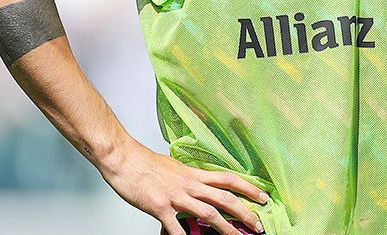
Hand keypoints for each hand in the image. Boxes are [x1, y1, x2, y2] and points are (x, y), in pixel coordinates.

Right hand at [99, 138, 268, 234]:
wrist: (124, 159)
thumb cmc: (145, 163)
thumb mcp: (173, 167)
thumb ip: (187, 179)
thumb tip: (197, 187)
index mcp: (192, 174)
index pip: (227, 179)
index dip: (248, 188)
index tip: (263, 197)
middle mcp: (188, 184)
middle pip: (224, 197)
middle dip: (245, 212)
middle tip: (258, 224)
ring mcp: (176, 196)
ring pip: (208, 212)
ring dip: (226, 228)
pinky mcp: (160, 207)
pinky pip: (176, 228)